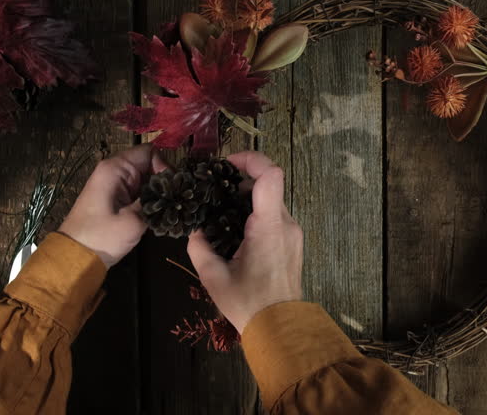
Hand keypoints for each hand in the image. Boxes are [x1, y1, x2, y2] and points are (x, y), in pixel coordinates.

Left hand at [59, 144, 167, 267]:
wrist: (76, 256)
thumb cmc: (102, 236)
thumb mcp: (132, 219)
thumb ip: (154, 200)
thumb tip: (173, 191)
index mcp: (115, 169)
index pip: (149, 152)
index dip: (164, 166)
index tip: (172, 188)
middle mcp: (115, 171)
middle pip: (149, 165)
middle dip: (164, 181)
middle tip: (176, 200)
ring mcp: (116, 185)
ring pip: (147, 179)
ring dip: (159, 192)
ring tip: (171, 208)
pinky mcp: (117, 198)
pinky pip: (140, 191)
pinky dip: (151, 200)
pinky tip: (160, 213)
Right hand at [187, 151, 302, 333]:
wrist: (280, 327)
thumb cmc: (248, 303)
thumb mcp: (213, 276)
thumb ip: (199, 246)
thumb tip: (194, 229)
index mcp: (268, 226)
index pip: (271, 174)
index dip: (250, 160)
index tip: (227, 164)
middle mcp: (285, 223)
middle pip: (268, 184)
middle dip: (241, 181)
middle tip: (215, 192)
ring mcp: (292, 232)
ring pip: (271, 199)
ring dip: (248, 198)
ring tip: (222, 212)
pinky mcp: (293, 241)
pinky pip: (275, 215)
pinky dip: (256, 212)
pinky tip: (236, 229)